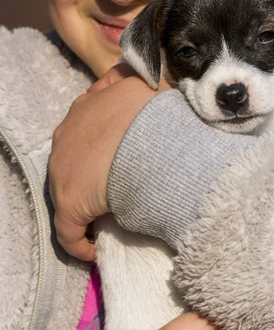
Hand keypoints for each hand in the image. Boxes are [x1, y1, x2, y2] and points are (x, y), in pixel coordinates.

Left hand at [49, 65, 169, 261]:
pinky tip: (92, 249)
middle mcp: (68, 133)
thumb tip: (151, 83)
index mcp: (87, 105)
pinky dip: (79, 240)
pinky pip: (68, 230)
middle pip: (72, 155)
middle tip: (116, 182)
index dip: (101, 138)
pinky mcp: (68, 202)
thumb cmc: (155, 114)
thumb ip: (143, 81)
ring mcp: (63, 168)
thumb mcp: (149, 84)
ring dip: (85, 202)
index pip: (86, 120)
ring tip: (107, 214)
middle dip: (90, 168)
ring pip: (68, 190)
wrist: (151, 141)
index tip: (116, 151)